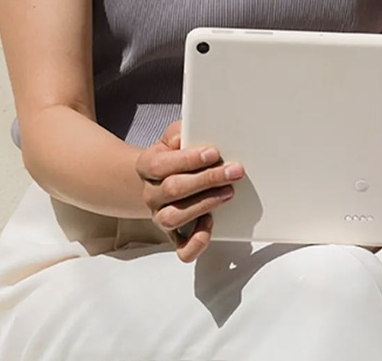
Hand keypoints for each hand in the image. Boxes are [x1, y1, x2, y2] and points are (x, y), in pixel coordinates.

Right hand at [135, 121, 244, 262]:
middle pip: (174, 190)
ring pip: (174, 217)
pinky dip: (196, 242)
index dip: (189, 160)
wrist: (159, 180)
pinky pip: (181, 248)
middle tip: (234, 171)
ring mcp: (160, 215)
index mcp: (147, 166)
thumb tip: (183, 138)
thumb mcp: (173, 137)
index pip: (162, 165)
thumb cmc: (172, 157)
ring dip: (205, 204)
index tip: (214, 153)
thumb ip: (178, 133)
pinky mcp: (174, 235)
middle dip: (208, 179)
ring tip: (228, 192)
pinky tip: (210, 226)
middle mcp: (151, 194)